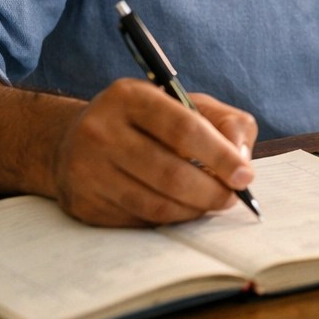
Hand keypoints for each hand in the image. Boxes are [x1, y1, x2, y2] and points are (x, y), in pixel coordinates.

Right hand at [51, 79, 258, 226]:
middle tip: (231, 197)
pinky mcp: (83, 203)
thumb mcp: (184, 103)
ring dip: (193, 210)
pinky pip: (138, 221)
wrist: (74, 140)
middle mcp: (100, 131)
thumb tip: (242, 159)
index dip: (220, 155)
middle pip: (170, 173)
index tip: (244, 175)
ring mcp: (86, 170)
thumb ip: (225, 122)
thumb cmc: (146, 121)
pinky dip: (168, 219)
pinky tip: (178, 208)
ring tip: (210, 203)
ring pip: (155, 204)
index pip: (183, 129)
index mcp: (129, 97)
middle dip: (211, 191)